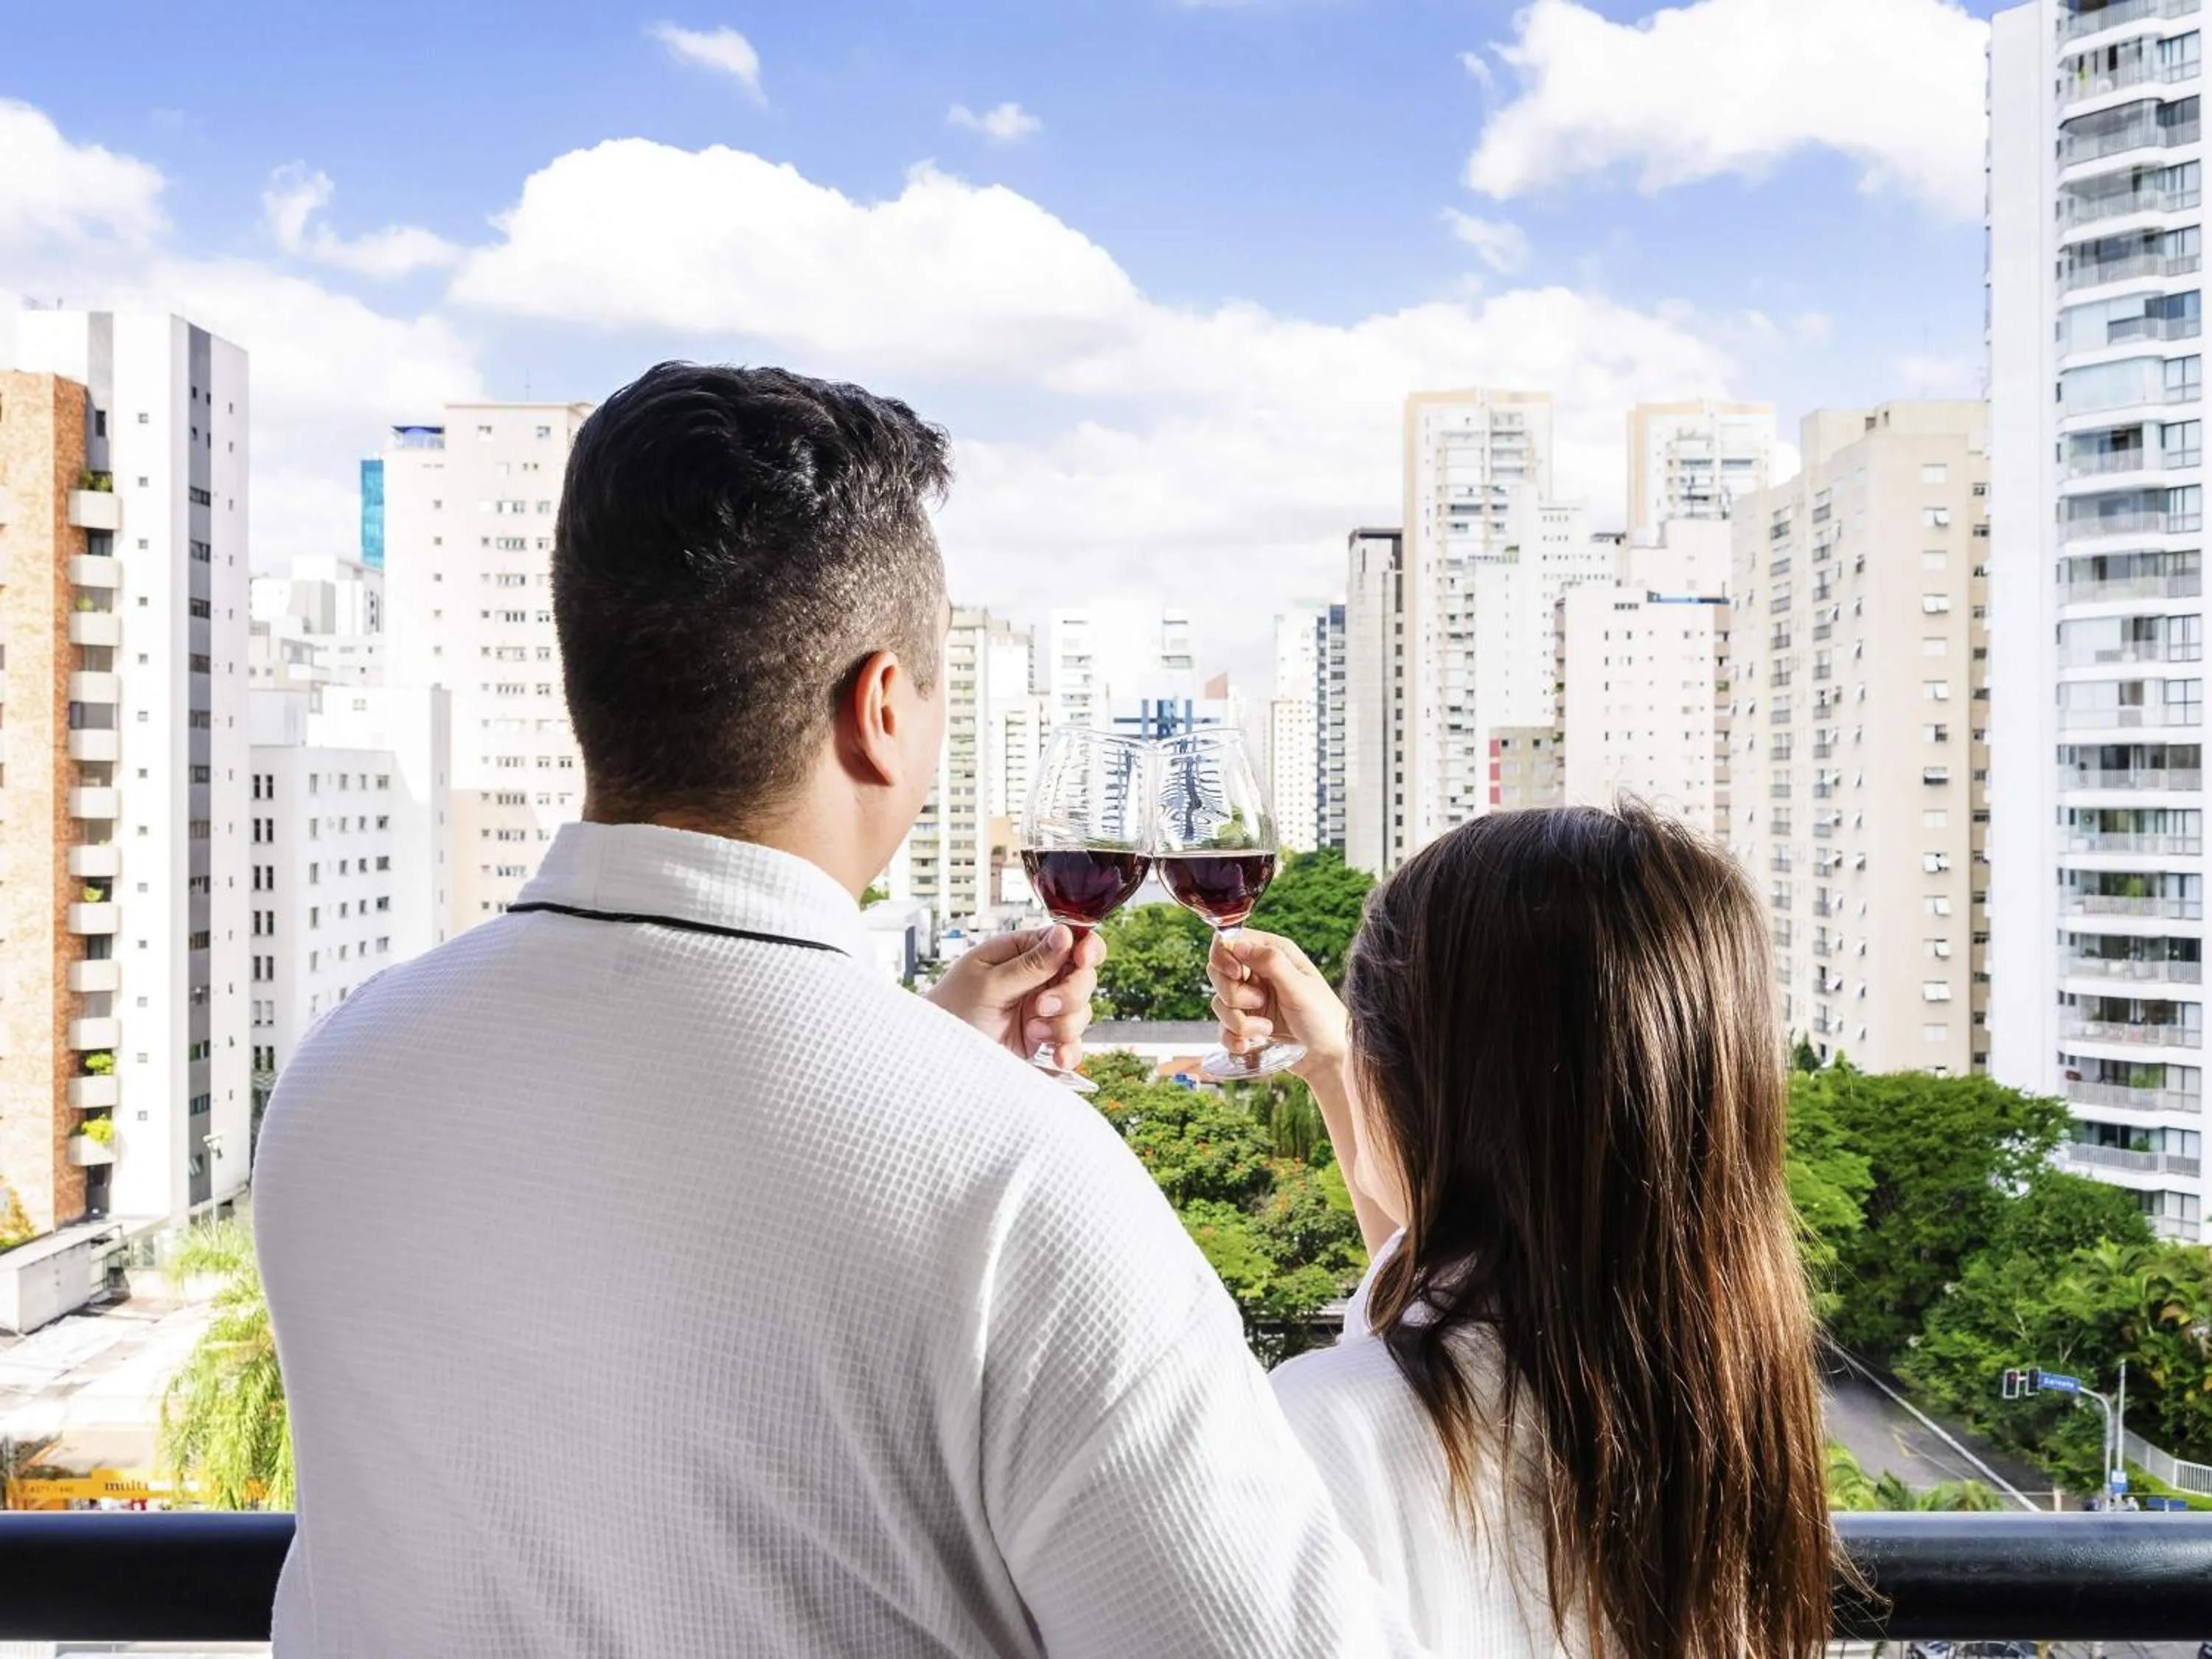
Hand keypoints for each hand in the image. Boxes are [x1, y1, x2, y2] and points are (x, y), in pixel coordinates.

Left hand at [927, 925, 1103, 1067]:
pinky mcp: (1043, 1039)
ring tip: (1032, 1033)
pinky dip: (1070, 1050)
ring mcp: (1042, 1009)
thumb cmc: (950, 1010)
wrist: (934, 1055)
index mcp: (1022, 952)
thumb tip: (1065, 933)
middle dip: (1070, 994)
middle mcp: (1037, 978)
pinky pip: (1073, 1043)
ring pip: (1082, 1011)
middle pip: (1082, 977)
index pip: (1069, 940)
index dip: (1086, 948)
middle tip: (1041, 1007)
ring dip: (1064, 1025)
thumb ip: (1031, 964)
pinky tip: (1057, 1056)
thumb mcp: (988, 983)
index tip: (1083, 960)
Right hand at [1207, 930, 1347, 1083]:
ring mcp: (1250, 1000)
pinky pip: (1223, 1028)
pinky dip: (1232, 1038)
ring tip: (1266, 1029)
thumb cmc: (1324, 1017)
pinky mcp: (1246, 1024)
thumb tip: (1237, 943)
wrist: (1329, 1057)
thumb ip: (1270, 961)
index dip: (1224, 957)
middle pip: (1218, 973)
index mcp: (1273, 953)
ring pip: (1219, 1003)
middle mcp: (1258, 973)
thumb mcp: (1299, 986)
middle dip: (1233, 994)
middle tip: (1259, 1002)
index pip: (1230, 942)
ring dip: (1238, 1021)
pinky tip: (1247, 1045)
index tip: (1237, 974)